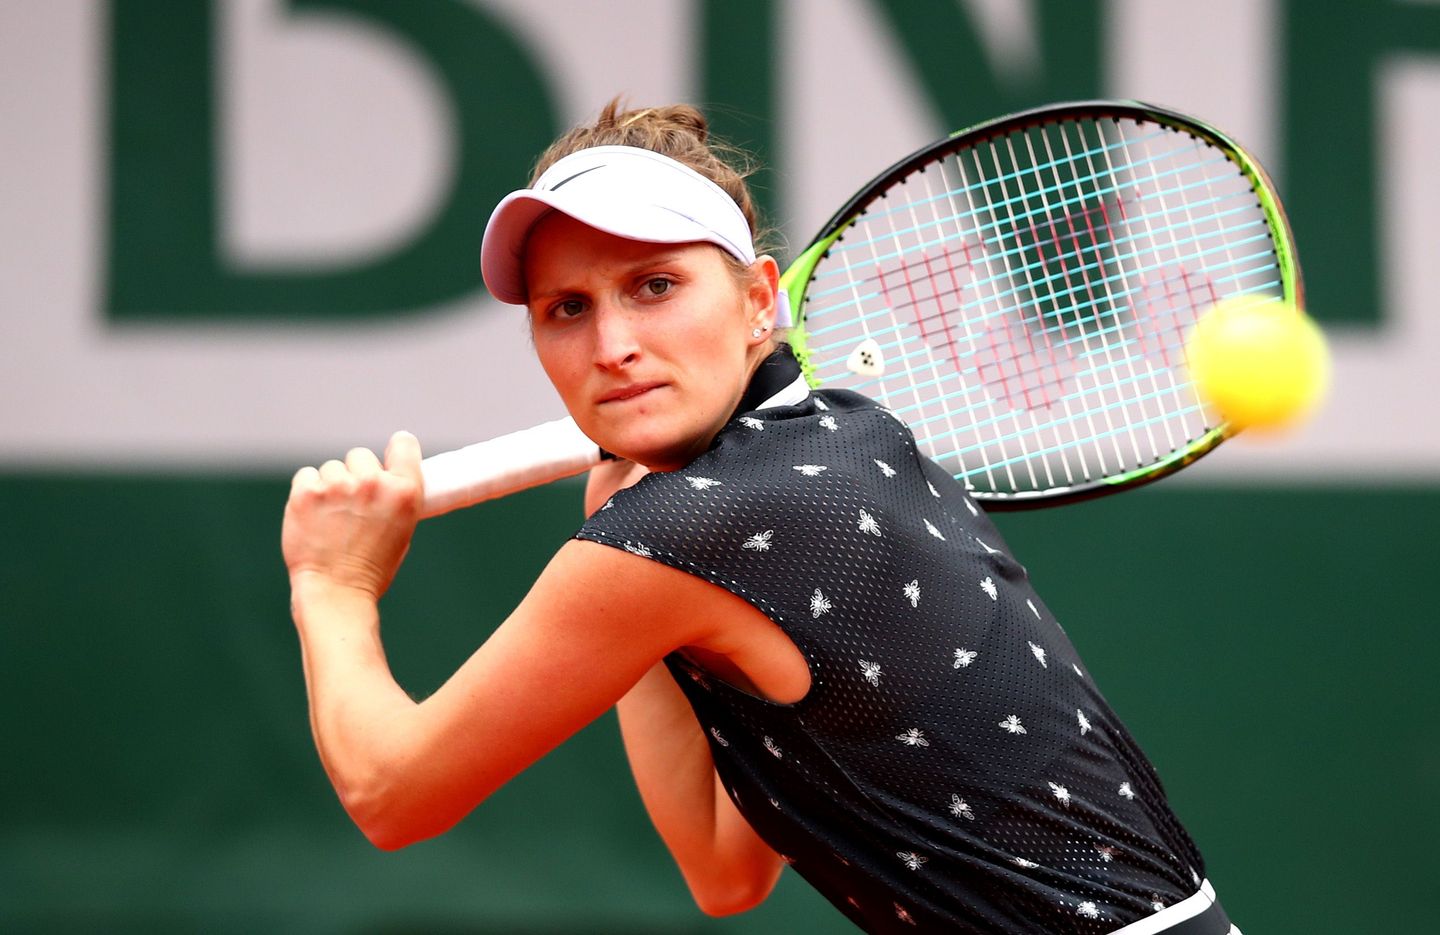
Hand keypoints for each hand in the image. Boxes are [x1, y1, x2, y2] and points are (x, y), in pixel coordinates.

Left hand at [282, 431, 424, 600]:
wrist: (337, 591)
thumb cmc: (372, 567)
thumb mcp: (403, 530)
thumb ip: (394, 497)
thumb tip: (384, 475)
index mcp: (404, 492)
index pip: (404, 444)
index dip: (396, 449)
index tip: (389, 457)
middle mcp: (373, 484)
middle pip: (361, 455)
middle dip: (356, 474)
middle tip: (353, 504)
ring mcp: (338, 487)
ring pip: (332, 468)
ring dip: (331, 486)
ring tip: (332, 517)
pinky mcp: (306, 493)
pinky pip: (306, 476)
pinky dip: (308, 492)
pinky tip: (314, 516)